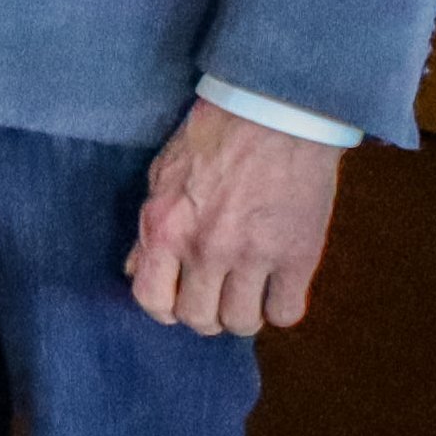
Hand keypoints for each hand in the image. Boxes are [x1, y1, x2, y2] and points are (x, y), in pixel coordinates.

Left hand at [126, 99, 339, 335]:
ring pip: (242, 323)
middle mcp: (205, 249)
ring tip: (249, 293)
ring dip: (243, 315)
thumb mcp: (162, 175)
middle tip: (217, 295)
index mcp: (165, 229)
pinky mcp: (298, 255)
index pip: (152, 300)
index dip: (165, 309)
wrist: (275, 112)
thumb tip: (137, 268)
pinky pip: (286, 312)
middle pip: (199, 319)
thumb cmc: (214, 136)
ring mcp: (253, 256)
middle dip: (206, 314)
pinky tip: (279, 288)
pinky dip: (281, 308)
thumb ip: (149, 227)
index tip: (178, 302)